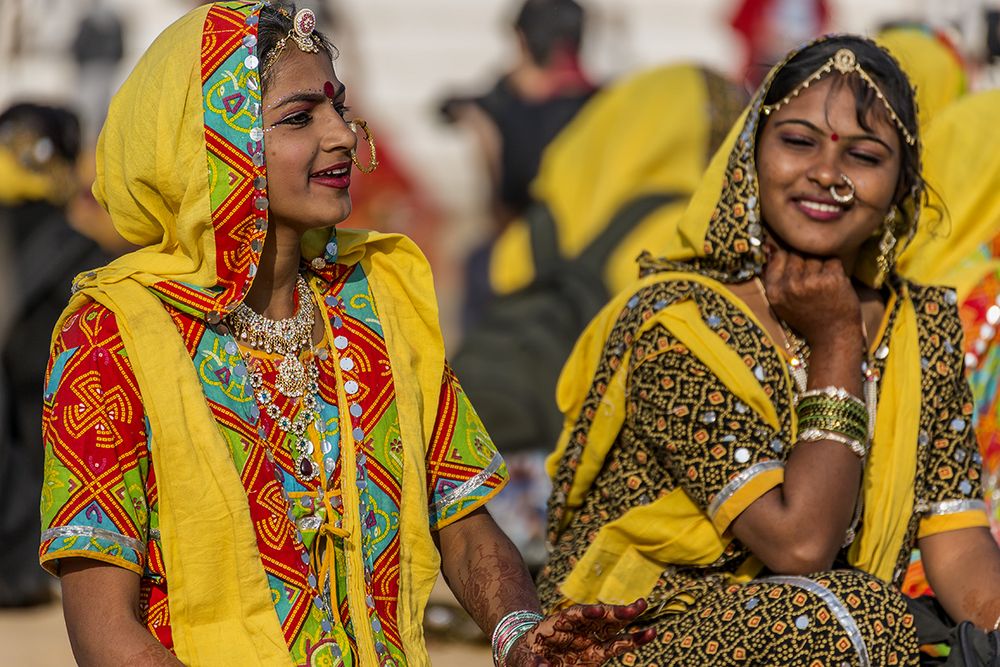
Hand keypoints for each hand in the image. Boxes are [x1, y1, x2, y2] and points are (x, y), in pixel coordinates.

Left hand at [505, 599, 655, 666]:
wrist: (528, 659)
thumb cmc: (523, 653)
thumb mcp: (521, 656)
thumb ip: (531, 661)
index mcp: (559, 623)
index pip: (575, 615)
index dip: (586, 613)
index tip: (595, 611)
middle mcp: (578, 628)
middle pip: (599, 617)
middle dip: (616, 612)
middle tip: (637, 606)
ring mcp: (589, 640)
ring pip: (612, 628)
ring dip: (630, 621)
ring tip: (646, 612)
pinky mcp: (597, 654)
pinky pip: (617, 646)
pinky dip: (633, 641)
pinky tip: (650, 634)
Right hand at [762, 240, 862, 349]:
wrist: (833, 336)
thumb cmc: (807, 318)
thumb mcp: (781, 303)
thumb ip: (774, 278)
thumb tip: (770, 247)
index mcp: (774, 291)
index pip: (779, 256)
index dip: (789, 261)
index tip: (797, 272)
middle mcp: (790, 286)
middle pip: (797, 254)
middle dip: (805, 264)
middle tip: (812, 284)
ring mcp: (811, 282)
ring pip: (815, 257)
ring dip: (821, 267)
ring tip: (823, 286)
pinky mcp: (831, 279)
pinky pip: (833, 261)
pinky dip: (835, 270)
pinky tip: (834, 286)